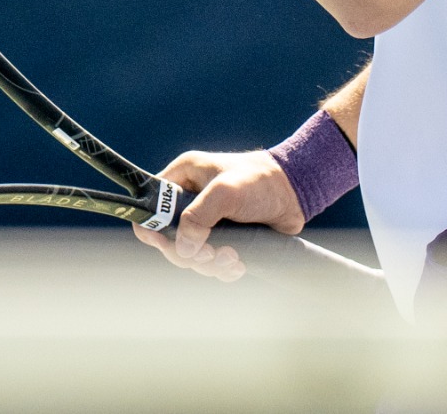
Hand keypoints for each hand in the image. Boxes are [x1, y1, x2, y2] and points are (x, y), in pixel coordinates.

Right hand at [132, 149, 305, 281]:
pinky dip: (222, 269)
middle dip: (189, 254)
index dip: (153, 230)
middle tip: (209, 255)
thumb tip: (183, 248)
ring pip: (191, 256)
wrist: (296, 192)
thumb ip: (199, 215)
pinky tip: (238, 266)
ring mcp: (207, 221)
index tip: (169, 245)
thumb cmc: (261, 180)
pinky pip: (211, 262)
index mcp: (183, 178)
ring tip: (232, 259)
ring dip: (209, 264)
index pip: (150, 207)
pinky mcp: (223, 238)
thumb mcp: (226, 191)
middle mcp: (190, 200)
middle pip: (169, 239)